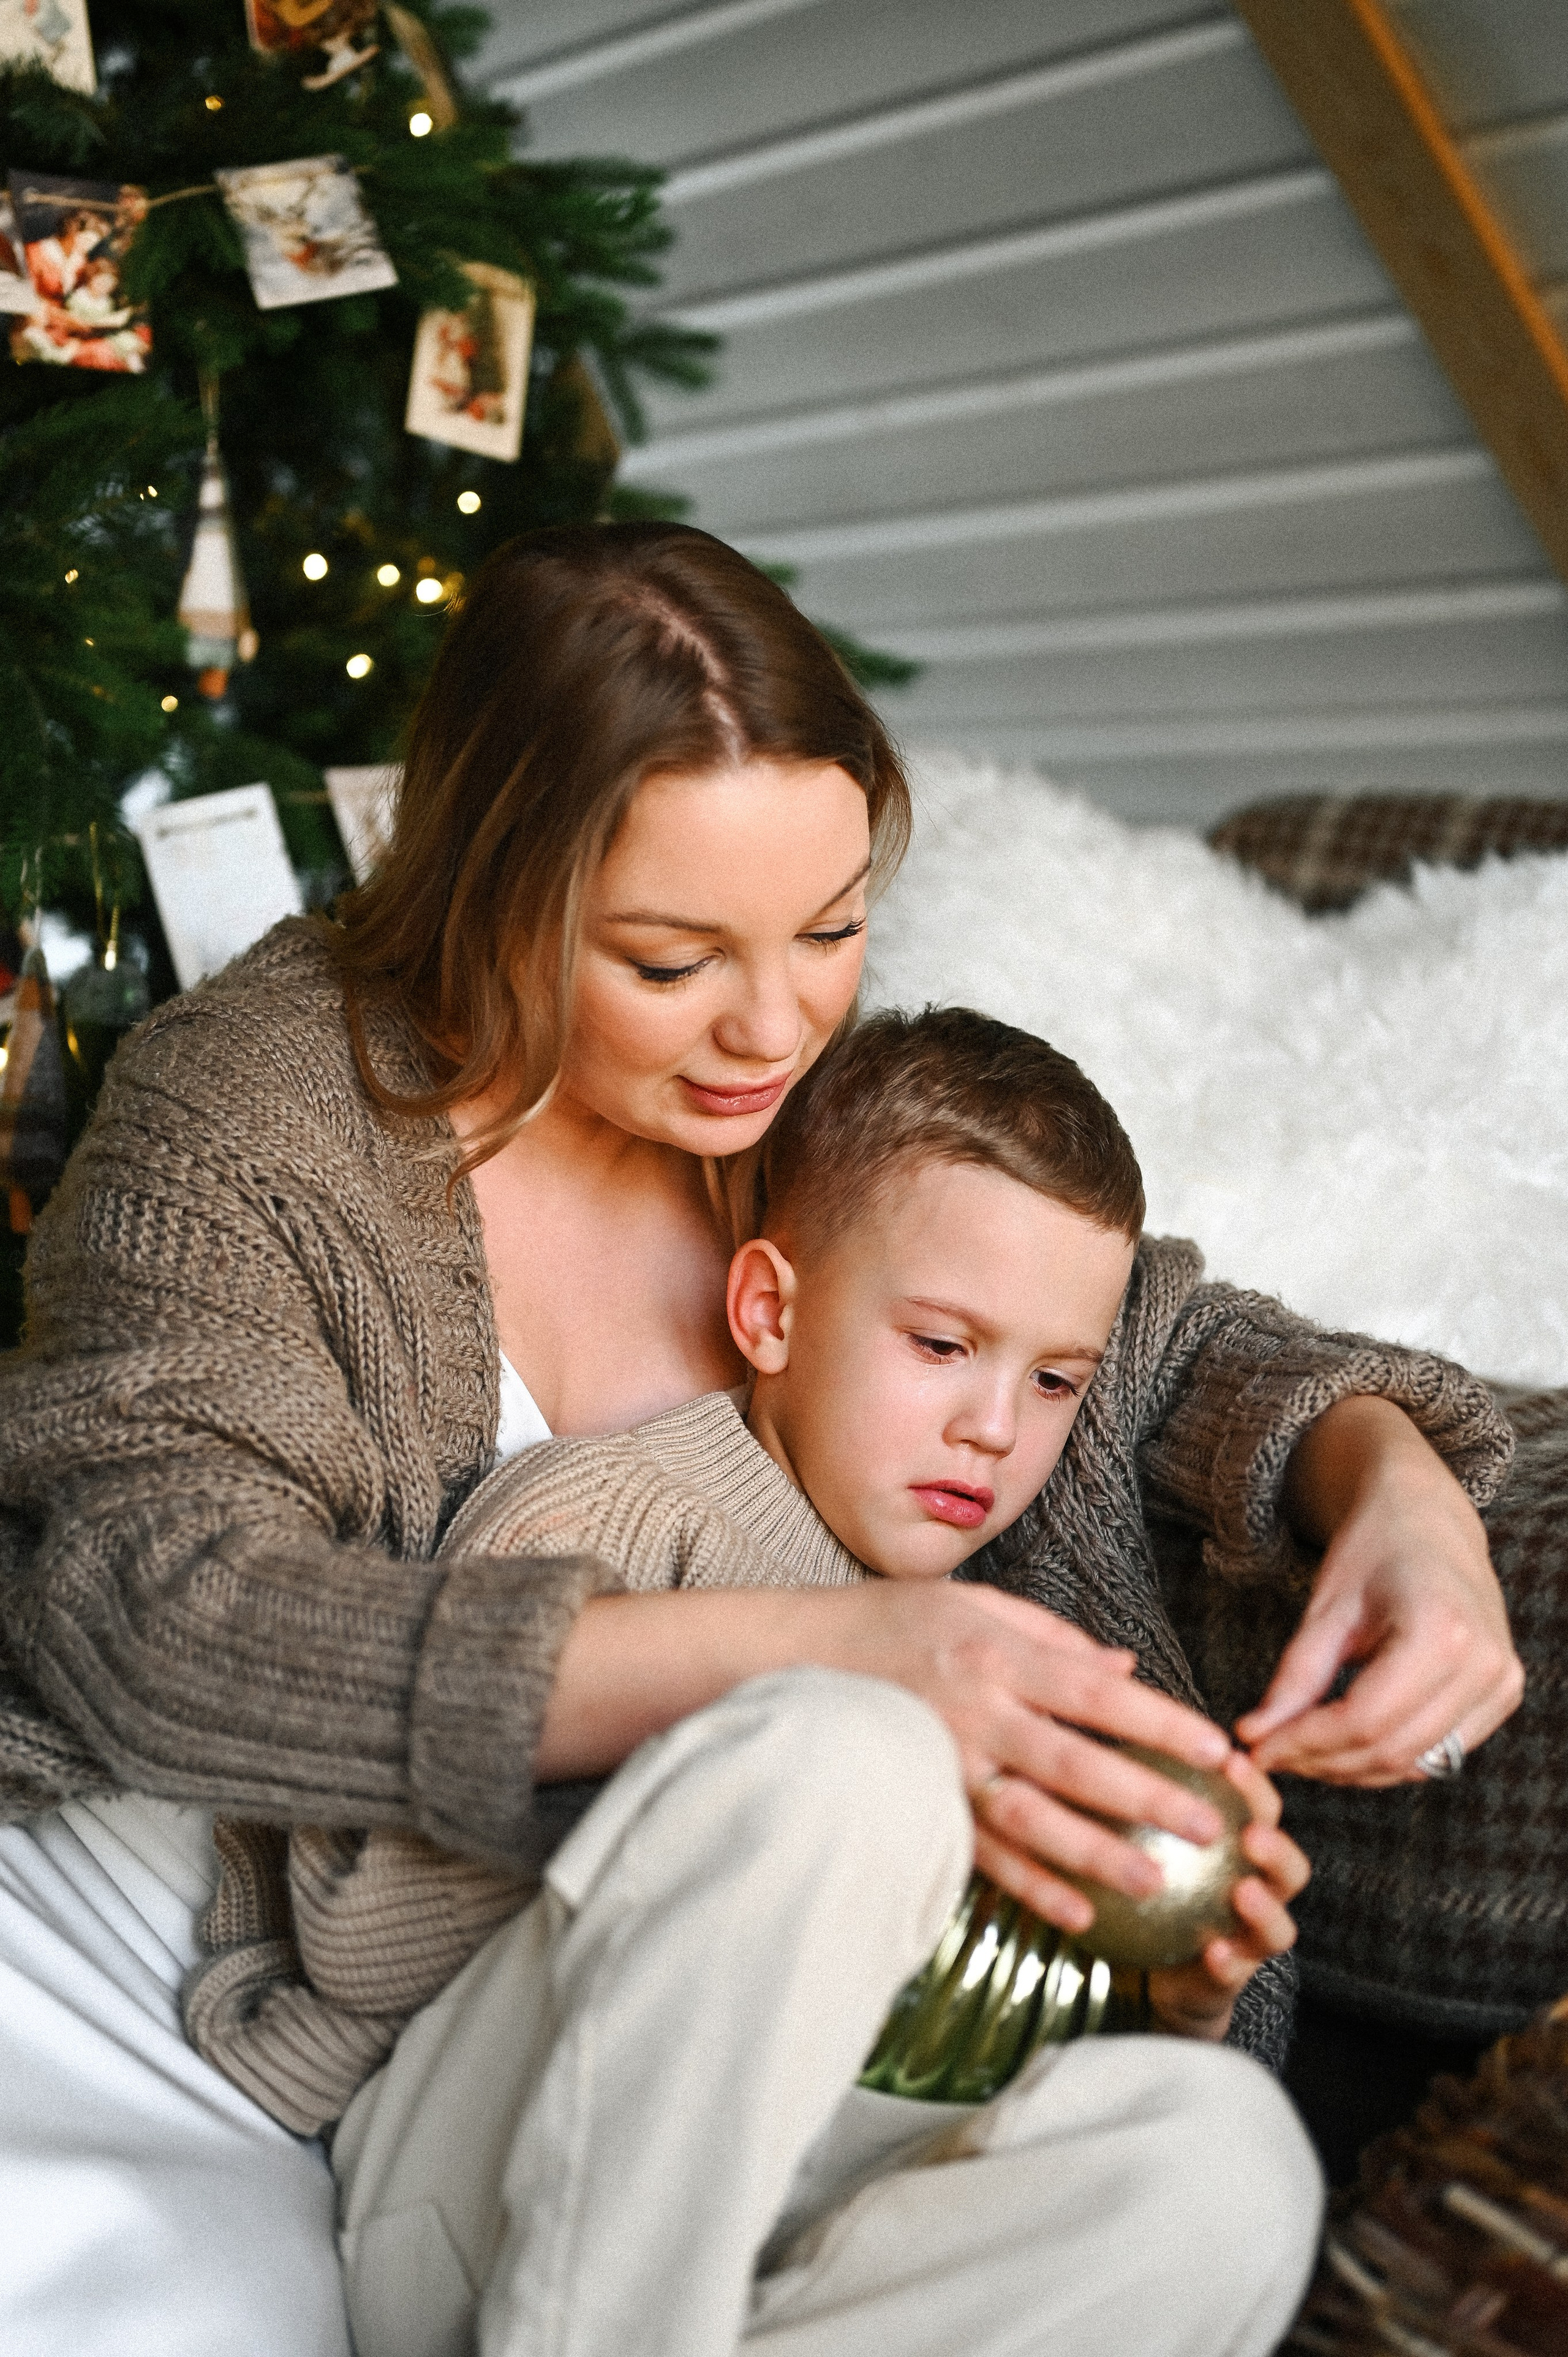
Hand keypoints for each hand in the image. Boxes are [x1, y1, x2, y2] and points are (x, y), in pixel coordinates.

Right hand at [826, 1580, 1236, 1936]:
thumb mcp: (975, 1605)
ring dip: (1094, 1855)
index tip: (1217, 1748)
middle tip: (1209, 1827)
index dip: (1158, 1722)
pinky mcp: (920, 1804)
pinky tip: (1075, 1915)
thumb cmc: (891, 1623)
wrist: (789, 1656)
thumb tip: (1125, 1672)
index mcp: (996, 1658)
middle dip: (1145, 1797)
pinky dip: (1028, 1887)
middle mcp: (976, 1715)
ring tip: (1153, 1883)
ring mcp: (945, 1766)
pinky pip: (981, 1854)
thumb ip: (1052, 1639)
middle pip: (1074, 1763)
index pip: (1093, 1695)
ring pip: (1031, 1819)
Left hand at [1145, 1752, 1307, 2040]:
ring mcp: (1251, 1939)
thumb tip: (1111, 1743)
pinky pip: (1235, 1974)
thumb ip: (1146, 1804)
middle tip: (1252, 1833)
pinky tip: (1214, 1952)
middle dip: (1277, 1848)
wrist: (1156, 1968)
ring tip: (1243, 1893)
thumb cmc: (1157, 1888)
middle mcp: (1260, 1892)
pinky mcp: (1230, 1981)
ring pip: (1278, 1926)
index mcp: (1243, 1852)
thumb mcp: (1148, 1843)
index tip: (1230, 1759)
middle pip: (1288, 1868)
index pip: (1260, 1811)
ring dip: (1265, 1909)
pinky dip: (1228, 1964)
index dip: (1253, 1785)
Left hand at [1236, 1397, 1522, 1784]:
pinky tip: (1344, 1743)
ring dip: (1352, 1769)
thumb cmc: (1375, 1549)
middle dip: (1322, 1762)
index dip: (1304, 1744)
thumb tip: (1254, 1736)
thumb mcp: (1327, 1608)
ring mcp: (1501, 1683)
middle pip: (1392, 1750)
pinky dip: (1387, 1758)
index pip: (1365, 1720)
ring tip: (1299, 1749)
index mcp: (1442, 1631)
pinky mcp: (1501, 1695)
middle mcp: (1484, 1664)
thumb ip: (1295, 1677)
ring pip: (1416, 1763)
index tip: (1257, 1750)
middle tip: (1271, 1753)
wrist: (1428, 1517)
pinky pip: (1439, 1753)